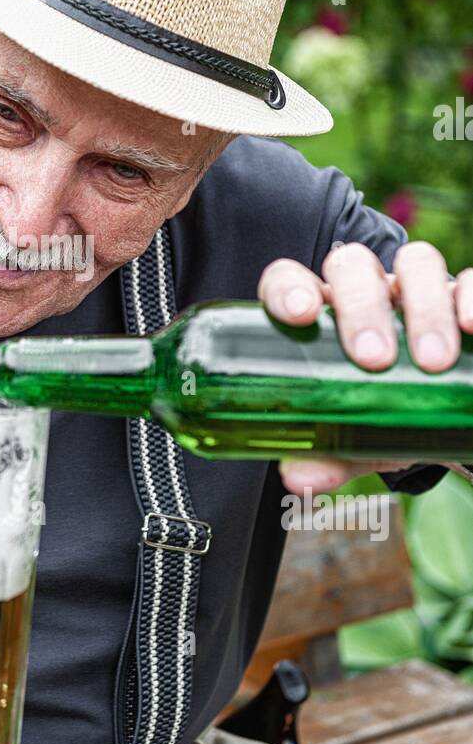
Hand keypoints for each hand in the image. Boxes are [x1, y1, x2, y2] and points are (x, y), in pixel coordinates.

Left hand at [257, 241, 472, 494]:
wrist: (440, 415)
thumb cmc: (383, 412)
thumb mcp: (356, 439)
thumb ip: (328, 456)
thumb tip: (300, 479)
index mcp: (322, 316)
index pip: (289, 281)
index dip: (289, 288)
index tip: (301, 314)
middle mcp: (366, 292)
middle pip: (353, 267)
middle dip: (362, 307)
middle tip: (375, 360)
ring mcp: (416, 288)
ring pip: (415, 264)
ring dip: (423, 307)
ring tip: (433, 362)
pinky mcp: (462, 294)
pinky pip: (470, 279)